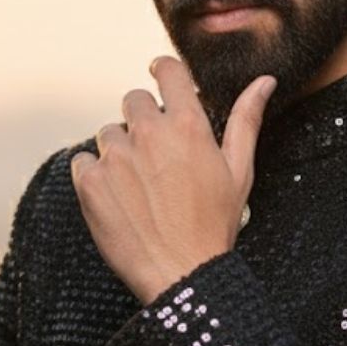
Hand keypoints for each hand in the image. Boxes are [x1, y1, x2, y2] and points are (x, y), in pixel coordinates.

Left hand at [70, 56, 276, 305]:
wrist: (181, 275)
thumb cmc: (214, 227)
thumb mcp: (239, 172)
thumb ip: (246, 120)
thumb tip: (264, 82)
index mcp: (187, 126)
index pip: (167, 71)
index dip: (163, 71)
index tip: (160, 77)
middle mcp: (148, 134)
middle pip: (134, 101)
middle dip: (143, 120)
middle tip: (157, 157)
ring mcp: (116, 157)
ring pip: (108, 133)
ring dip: (119, 150)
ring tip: (139, 186)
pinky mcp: (90, 182)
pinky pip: (82, 160)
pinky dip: (94, 174)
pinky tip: (117, 198)